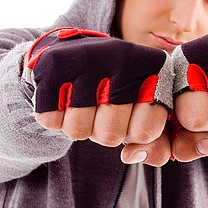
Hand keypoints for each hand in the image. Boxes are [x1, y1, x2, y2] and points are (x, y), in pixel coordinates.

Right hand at [23, 27, 172, 147]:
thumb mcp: (146, 111)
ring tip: (83, 102)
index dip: (132, 133)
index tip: (130, 116)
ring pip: (78, 130)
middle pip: (111, 135)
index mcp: (154, 69)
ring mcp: (88, 60)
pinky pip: (51, 120)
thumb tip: (133, 156)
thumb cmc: (117, 90)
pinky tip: (64, 96)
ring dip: (79, 125)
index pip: (145, 132)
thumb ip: (156, 146)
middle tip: (103, 109)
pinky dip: (55, 117)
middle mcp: (123, 59)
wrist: (73, 51)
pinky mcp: (54, 66)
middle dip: (104, 131)